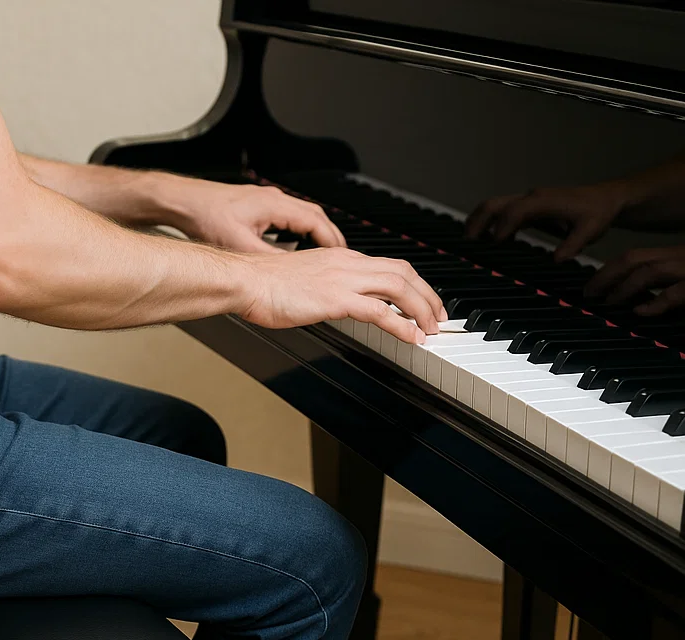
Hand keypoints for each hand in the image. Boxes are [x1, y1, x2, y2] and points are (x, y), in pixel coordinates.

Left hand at [159, 178, 346, 252]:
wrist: (184, 202)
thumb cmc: (206, 217)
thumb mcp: (241, 245)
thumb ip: (269, 259)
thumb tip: (290, 273)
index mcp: (276, 205)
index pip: (317, 222)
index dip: (332, 241)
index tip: (343, 256)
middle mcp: (274, 199)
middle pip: (314, 216)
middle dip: (329, 236)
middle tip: (340, 255)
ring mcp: (265, 200)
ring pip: (300, 215)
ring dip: (313, 232)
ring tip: (321, 251)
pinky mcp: (255, 206)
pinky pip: (286, 217)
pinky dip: (296, 230)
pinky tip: (290, 244)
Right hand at [241, 248, 446, 343]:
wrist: (246, 281)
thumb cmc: (263, 285)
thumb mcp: (302, 281)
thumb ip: (324, 288)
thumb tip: (334, 303)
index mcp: (340, 257)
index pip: (389, 266)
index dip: (413, 284)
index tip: (423, 302)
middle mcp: (347, 263)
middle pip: (403, 272)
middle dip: (428, 295)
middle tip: (439, 316)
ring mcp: (343, 279)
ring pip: (399, 287)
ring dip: (422, 309)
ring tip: (431, 329)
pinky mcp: (335, 298)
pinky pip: (379, 311)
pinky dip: (402, 324)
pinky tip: (412, 336)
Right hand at [465, 181, 632, 260]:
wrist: (606, 198)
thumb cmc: (598, 212)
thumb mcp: (591, 230)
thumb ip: (573, 244)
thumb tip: (557, 259)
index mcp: (544, 201)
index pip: (515, 211)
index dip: (503, 227)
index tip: (495, 244)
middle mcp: (532, 198)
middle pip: (495, 204)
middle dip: (477, 222)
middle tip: (466, 242)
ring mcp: (529, 201)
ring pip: (495, 206)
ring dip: (479, 221)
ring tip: (470, 242)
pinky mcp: (529, 207)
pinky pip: (503, 212)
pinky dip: (491, 225)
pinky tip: (492, 241)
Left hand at [585, 245, 684, 315]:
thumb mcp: (681, 277)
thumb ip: (662, 283)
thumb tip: (633, 302)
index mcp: (674, 253)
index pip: (635, 257)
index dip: (608, 269)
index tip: (590, 285)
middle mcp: (680, 255)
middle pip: (634, 258)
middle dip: (606, 275)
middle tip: (587, 294)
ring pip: (650, 271)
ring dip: (624, 287)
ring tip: (608, 302)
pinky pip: (673, 294)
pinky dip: (654, 303)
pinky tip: (639, 311)